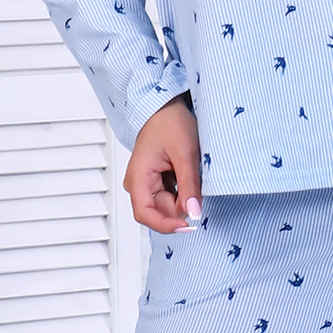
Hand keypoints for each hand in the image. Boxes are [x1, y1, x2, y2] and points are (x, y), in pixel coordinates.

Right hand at [123, 95, 201, 232]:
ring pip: (169, 205)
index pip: (145, 215)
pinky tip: (185, 172)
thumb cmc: (170, 122)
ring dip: (184, 195)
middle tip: (194, 179)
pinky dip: (183, 190)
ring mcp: (146, 184)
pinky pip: (171, 196)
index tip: (188, 226)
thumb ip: (189, 186)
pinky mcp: (155, 182)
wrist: (166, 106)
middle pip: (161, 211)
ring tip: (187, 169)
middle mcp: (138, 184)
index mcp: (138, 178)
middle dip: (181, 203)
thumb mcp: (185, 154)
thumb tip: (194, 213)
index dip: (166, 225)